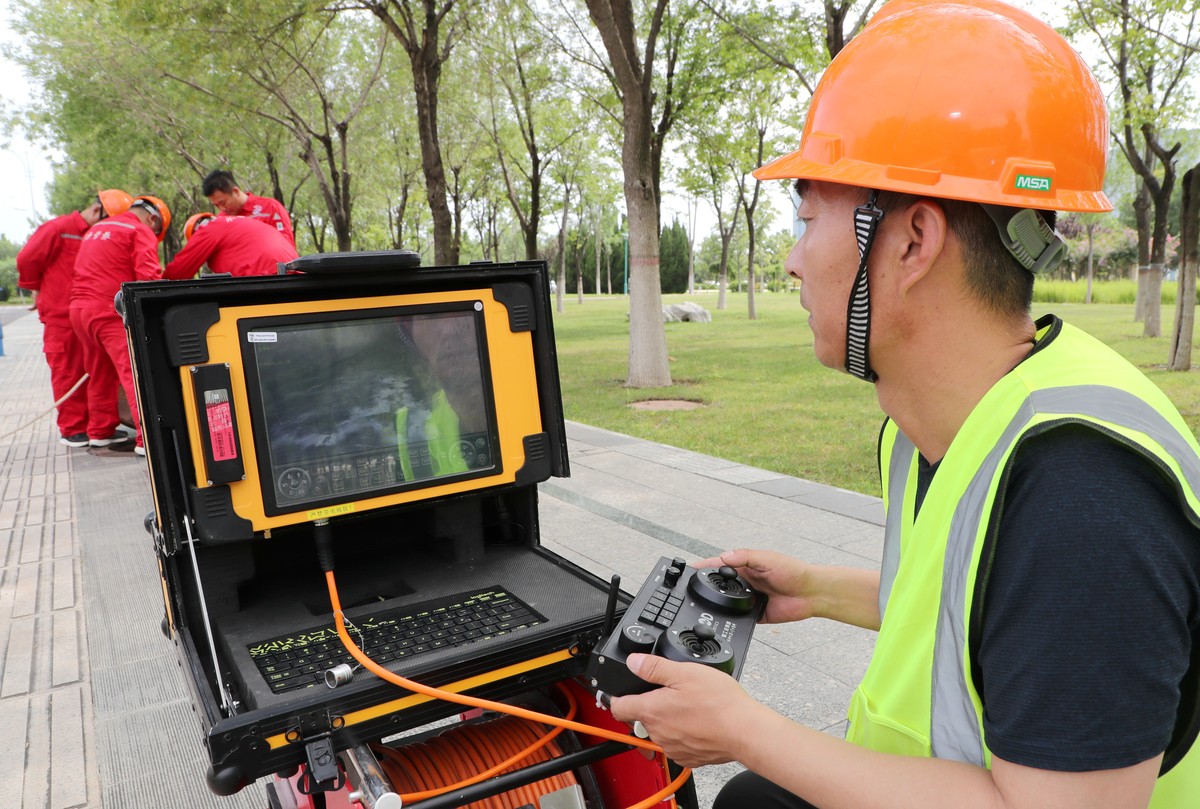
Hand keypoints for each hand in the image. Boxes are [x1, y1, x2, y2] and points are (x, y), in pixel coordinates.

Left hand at [609, 653, 755, 767]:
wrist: (745, 731)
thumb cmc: (719, 703)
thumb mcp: (685, 672)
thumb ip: (654, 667)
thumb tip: (633, 662)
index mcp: (652, 711)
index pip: (618, 707)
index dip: (615, 697)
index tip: (617, 693)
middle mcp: (658, 733)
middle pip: (641, 718)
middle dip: (651, 705)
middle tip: (671, 693)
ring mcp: (672, 748)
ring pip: (659, 731)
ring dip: (667, 720)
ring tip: (690, 707)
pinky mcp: (687, 758)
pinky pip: (676, 744)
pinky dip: (682, 734)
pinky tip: (698, 723)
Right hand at [693, 548, 821, 624]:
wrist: (811, 594)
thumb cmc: (794, 571)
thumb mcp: (767, 559)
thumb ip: (745, 557)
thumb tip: (724, 556)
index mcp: (745, 566)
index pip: (719, 566)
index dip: (704, 568)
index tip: (689, 570)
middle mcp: (744, 582)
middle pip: (720, 585)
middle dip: (707, 588)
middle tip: (690, 590)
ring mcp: (748, 598)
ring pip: (727, 603)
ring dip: (720, 604)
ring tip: (705, 606)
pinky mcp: (754, 614)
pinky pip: (739, 618)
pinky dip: (733, 618)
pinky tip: (727, 618)